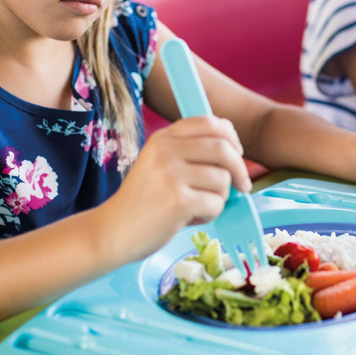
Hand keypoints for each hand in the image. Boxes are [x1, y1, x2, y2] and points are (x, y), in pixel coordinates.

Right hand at [100, 116, 250, 260]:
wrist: (113, 231)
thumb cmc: (142, 202)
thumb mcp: (159, 164)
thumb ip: (189, 152)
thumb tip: (235, 152)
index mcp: (163, 138)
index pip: (210, 123)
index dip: (231, 137)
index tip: (237, 154)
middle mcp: (166, 151)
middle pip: (223, 149)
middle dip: (239, 169)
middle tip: (242, 186)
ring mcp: (171, 175)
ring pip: (222, 180)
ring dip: (218, 198)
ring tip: (196, 207)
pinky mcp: (178, 201)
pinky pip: (216, 204)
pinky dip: (210, 215)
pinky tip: (189, 219)